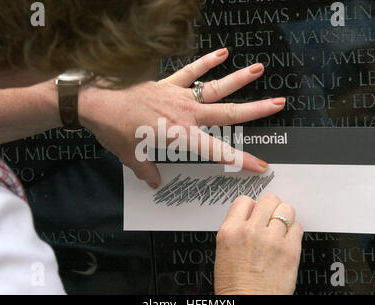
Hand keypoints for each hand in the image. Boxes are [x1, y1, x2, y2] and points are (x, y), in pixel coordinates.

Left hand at [79, 49, 286, 188]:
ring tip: (259, 69)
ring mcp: (178, 96)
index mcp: (180, 136)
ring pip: (215, 88)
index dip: (242, 160)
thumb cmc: (114, 129)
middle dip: (256, 110)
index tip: (261, 165)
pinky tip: (222, 53)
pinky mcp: (167, 83)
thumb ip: (147, 170)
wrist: (95, 101)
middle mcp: (186, 114)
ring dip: (238, 79)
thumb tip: (155, 181)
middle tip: (278, 103)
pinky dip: (206, 62)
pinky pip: (190, 71)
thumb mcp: (131, 156)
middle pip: (228, 113)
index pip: (219, 151)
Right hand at [214, 194, 303, 294]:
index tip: (255, 212)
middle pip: (269, 199)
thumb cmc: (235, 284)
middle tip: (270, 217)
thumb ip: (236, 228)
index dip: (251, 206)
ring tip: (280, 228)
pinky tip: (286, 240)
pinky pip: (298, 227)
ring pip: (286, 209)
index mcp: (231, 230)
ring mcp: (272, 239)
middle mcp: (251, 231)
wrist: (248, 304)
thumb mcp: (224, 249)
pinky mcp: (290, 250)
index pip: (245, 200)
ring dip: (284, 217)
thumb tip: (251, 217)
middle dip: (270, 207)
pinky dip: (293, 231)